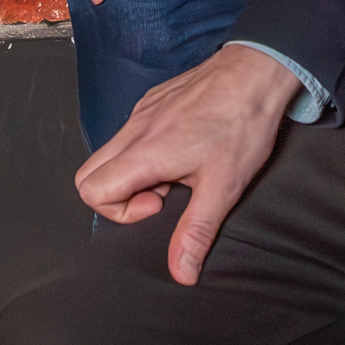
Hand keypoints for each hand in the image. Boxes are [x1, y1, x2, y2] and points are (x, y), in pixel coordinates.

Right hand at [76, 44, 299, 284]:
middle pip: (89, 173)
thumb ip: (196, 232)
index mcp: (144, 153)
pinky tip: (184, 148)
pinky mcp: (152, 100)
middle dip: (117, 196)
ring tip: (177, 172)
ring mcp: (141, 111)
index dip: (121, 211)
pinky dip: (144, 151)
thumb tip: (181, 272)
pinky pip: (129, 133)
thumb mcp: (223, 187)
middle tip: (162, 195)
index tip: (160, 204)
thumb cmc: (242, 124)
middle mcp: (134, 129)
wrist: (255, 72)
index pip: (91, 190)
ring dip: (133, 173)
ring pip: (109, 152)